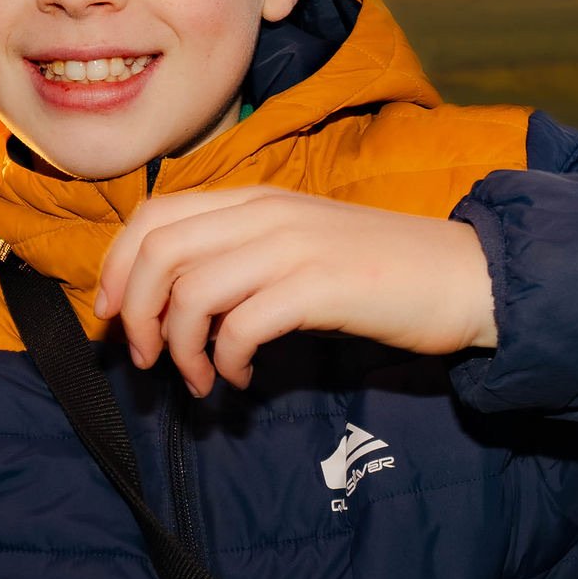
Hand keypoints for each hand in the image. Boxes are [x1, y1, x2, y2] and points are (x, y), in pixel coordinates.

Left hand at [96, 189, 496, 395]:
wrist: (465, 276)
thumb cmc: (381, 272)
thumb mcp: (301, 245)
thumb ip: (244, 254)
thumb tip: (177, 298)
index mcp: (256, 199)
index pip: (155, 215)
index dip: (117, 265)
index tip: (112, 315)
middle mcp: (266, 213)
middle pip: (158, 252)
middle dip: (134, 313)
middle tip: (148, 358)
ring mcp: (292, 246)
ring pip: (189, 289)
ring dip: (179, 346)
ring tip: (200, 379)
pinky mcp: (318, 287)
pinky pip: (239, 325)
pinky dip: (226, 360)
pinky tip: (240, 378)